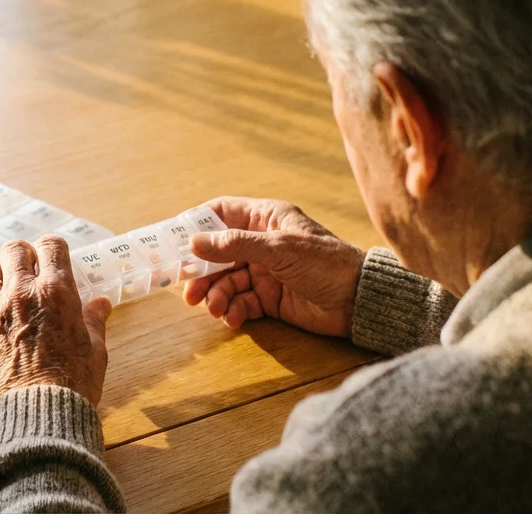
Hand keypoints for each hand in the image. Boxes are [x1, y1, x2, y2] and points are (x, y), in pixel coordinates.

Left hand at [0, 236, 112, 405]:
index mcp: (56, 292)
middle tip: (25, 266)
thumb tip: (102, 303)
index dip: (51, 248)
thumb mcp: (95, 350)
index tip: (51, 256)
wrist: (38, 415)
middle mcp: (21, 293)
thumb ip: (94, 321)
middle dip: (21, 254)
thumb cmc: (73, 385)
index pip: (52, 247)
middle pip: (14, 251)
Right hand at [183, 197, 364, 336]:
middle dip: (203, 272)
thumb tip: (194, 242)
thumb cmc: (325, 263)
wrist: (358, 300)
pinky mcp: (270, 298)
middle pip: (219, 253)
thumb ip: (235, 245)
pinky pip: (242, 302)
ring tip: (215, 308)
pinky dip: (234, 310)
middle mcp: (262, 243)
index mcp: (266, 219)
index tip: (174, 241)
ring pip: (227, 281)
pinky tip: (234, 317)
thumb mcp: (279, 249)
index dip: (197, 224)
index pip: (223, 213)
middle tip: (189, 291)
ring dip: (217, 295)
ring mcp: (265, 271)